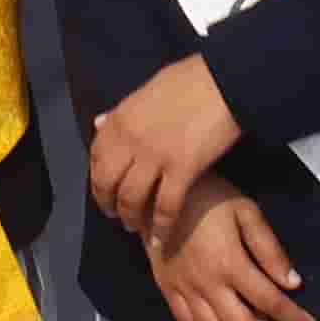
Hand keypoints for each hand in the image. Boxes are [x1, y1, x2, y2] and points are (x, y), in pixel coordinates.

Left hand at [81, 52, 243, 243]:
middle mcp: (129, 141)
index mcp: (119, 121)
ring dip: (130, 218)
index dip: (97, 180)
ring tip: (135, 227)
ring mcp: (154, 157)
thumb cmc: (188, 81)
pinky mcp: (182, 171)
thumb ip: (121, 113)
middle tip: (116, 215)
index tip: (104, 191)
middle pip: (108, 184)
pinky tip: (161, 239)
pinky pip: (166, 206)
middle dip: (108, 204)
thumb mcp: (145, 92)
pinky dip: (161, 227)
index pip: (95, 157)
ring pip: (131, 199)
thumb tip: (100, 123)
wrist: (223, 81)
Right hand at [153, 177, 314, 320]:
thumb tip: (292, 283)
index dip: (294, 318)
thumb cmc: (208, 196)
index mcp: (230, 264)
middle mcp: (207, 284)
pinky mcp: (167, 289)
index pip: (270, 302)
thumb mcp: (246, 211)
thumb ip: (269, 249)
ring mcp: (184, 289)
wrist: (155, 191)